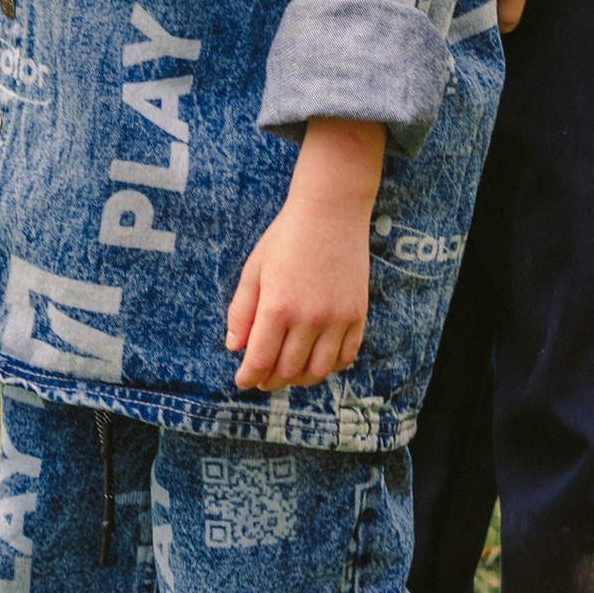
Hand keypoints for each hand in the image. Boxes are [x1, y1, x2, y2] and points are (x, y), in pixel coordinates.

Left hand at [227, 118, 383, 392]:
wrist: (331, 211)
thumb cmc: (286, 237)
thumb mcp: (254, 270)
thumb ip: (242, 311)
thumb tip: (235, 348)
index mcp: (277, 307)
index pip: (260, 360)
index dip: (248, 376)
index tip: (243, 381)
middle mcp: (309, 318)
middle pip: (288, 370)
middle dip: (270, 381)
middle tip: (262, 380)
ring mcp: (337, 318)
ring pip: (319, 370)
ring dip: (300, 379)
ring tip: (289, 374)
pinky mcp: (357, 314)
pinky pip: (346, 355)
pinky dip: (330, 366)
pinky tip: (317, 360)